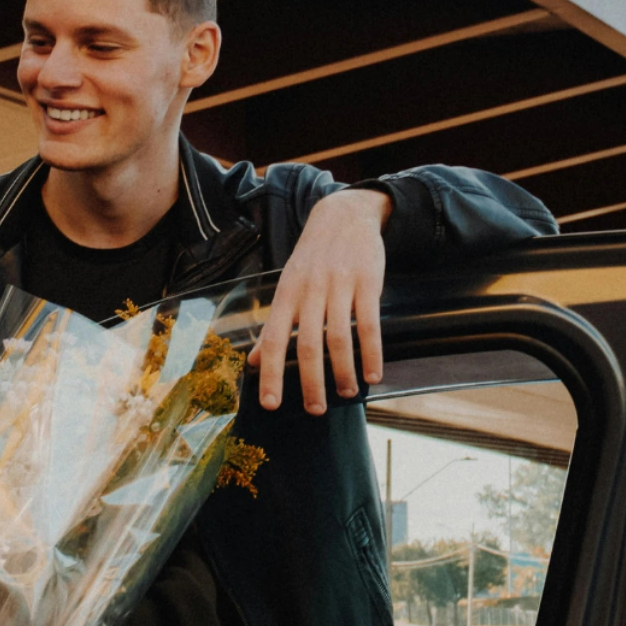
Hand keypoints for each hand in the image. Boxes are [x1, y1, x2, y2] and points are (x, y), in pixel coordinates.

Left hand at [248, 188, 389, 413]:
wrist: (344, 215)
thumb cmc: (312, 259)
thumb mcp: (287, 286)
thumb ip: (273, 326)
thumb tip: (253, 364)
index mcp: (286, 294)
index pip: (273, 339)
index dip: (270, 373)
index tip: (270, 404)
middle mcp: (310, 291)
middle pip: (306, 344)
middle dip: (310, 381)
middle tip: (314, 410)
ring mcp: (339, 286)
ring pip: (339, 337)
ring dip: (342, 372)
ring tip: (345, 394)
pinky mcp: (367, 283)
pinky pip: (369, 324)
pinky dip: (371, 353)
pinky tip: (372, 375)